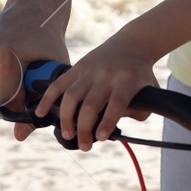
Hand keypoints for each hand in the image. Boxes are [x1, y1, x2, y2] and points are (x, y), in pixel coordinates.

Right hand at [0, 0, 70, 141]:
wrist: (33, 9)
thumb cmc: (47, 44)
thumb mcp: (52, 73)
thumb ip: (37, 104)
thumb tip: (19, 136)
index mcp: (6, 55)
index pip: (4, 101)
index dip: (18, 106)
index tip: (29, 100)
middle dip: (7, 99)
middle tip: (23, 87)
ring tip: (13, 77)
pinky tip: (0, 70)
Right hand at [34, 41, 156, 150]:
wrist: (131, 45)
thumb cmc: (140, 74)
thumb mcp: (149, 91)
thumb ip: (137, 112)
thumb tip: (111, 126)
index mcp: (127, 81)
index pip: (115, 103)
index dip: (107, 121)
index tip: (100, 138)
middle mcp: (106, 75)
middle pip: (90, 104)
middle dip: (84, 128)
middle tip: (84, 145)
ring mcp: (90, 70)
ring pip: (72, 96)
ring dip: (67, 118)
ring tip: (68, 134)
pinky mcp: (77, 67)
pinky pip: (59, 83)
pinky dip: (48, 98)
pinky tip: (41, 113)